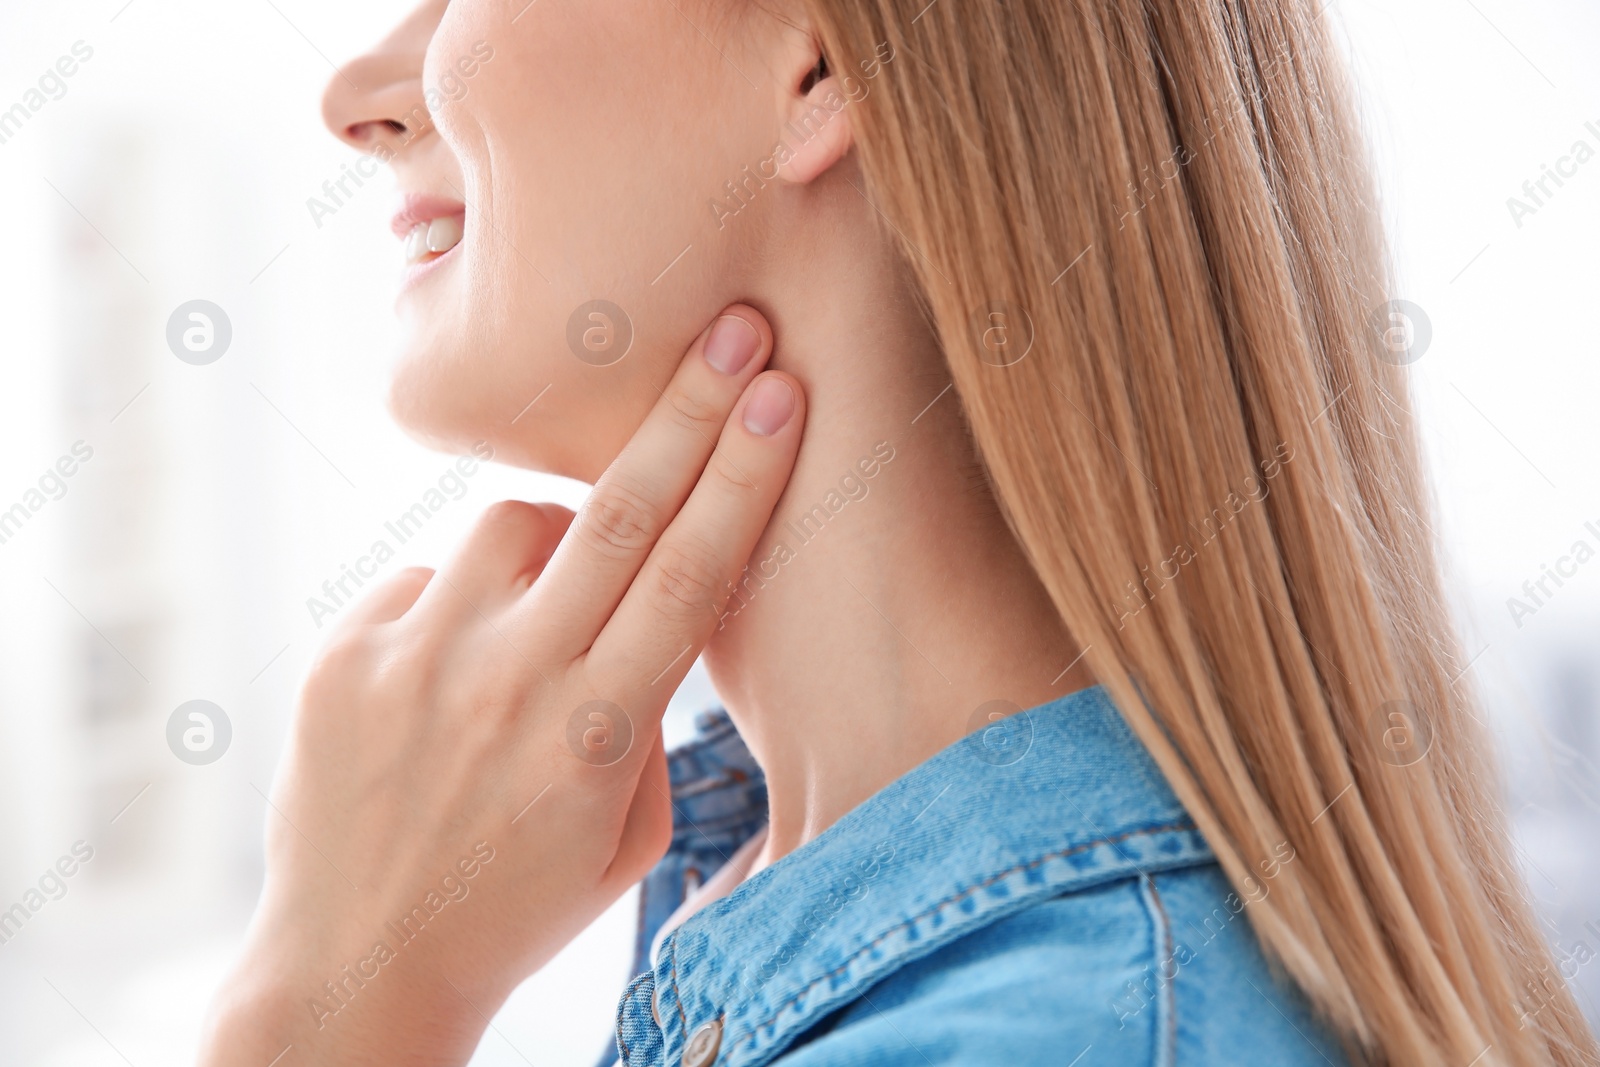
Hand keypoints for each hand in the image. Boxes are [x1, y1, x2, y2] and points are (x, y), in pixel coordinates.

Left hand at [199, 306, 801, 1065]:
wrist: (361, 965)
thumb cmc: (517, 904)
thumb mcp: (626, 835)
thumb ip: (645, 716)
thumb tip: (639, 609)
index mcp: (596, 734)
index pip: (689, 575)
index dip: (742, 475)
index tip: (781, 394)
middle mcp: (506, 682)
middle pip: (615, 514)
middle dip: (688, 413)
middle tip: (732, 328)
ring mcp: (415, 660)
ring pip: (511, 525)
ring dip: (552, 540)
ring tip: (546, 608)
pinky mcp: (343, 655)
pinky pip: (429, 576)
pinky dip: (463, 603)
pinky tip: (456, 671)